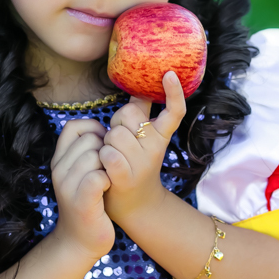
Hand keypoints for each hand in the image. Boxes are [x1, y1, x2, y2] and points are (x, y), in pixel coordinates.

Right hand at [50, 119, 114, 259]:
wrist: (80, 241)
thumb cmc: (89, 203)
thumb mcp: (81, 173)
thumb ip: (87, 151)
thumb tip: (106, 130)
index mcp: (59, 160)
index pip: (73, 126)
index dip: (94, 129)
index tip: (104, 147)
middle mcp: (59, 170)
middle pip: (89, 139)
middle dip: (106, 149)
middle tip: (108, 168)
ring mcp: (67, 186)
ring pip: (95, 155)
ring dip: (108, 166)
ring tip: (108, 179)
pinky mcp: (81, 202)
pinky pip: (97, 177)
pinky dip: (108, 180)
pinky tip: (108, 189)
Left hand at [100, 71, 186, 228]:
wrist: (135, 205)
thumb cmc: (133, 163)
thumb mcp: (142, 139)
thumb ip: (140, 113)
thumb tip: (140, 85)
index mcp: (161, 136)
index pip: (174, 111)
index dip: (174, 92)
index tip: (168, 73)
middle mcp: (156, 147)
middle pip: (128, 114)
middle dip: (117, 123)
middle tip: (119, 142)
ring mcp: (142, 163)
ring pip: (114, 133)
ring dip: (106, 143)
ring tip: (113, 156)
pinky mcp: (126, 177)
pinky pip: (108, 153)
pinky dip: (103, 157)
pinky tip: (106, 166)